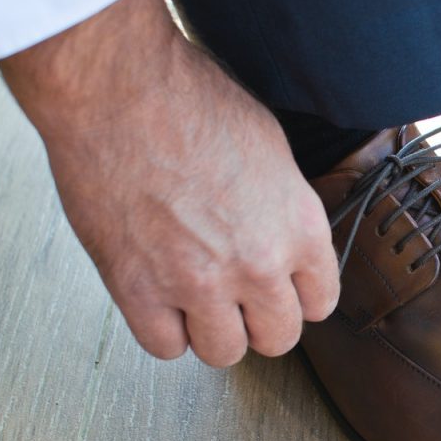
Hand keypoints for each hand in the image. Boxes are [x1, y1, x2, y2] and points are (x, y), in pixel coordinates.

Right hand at [0, 0, 339, 367]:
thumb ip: (284, 207)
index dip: (298, 295)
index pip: (320, 302)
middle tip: (238, 296)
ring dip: (213, 330)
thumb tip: (283, 235)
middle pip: (277, 337)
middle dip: (260, 320)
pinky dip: (165, 329)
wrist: (120, 88)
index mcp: (299, 227)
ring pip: (223, 352)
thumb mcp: (271, 149)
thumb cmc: (192, 99)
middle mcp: (258, 264)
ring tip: (197, 299)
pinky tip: (160, 300)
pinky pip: (165, 347)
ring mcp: (198, 282)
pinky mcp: (139, 289)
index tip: (282, 288)